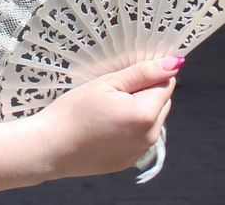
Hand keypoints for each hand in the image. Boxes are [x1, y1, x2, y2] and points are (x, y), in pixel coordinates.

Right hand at [28, 57, 179, 179]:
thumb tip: (174, 63)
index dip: (150, 74)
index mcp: (146, 114)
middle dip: (146, 92)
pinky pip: (138, 137)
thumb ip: (143, 73)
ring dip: (138, 110)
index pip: (166, 84)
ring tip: (107, 107)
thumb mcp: (107, 83)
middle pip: (161, 103)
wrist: (50, 147)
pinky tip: (105, 124)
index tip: (131, 71)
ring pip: (151, 121)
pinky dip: (129, 128)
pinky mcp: (128, 161)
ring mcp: (139, 152)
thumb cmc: (73, 112)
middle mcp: (149, 136)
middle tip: (114, 89)